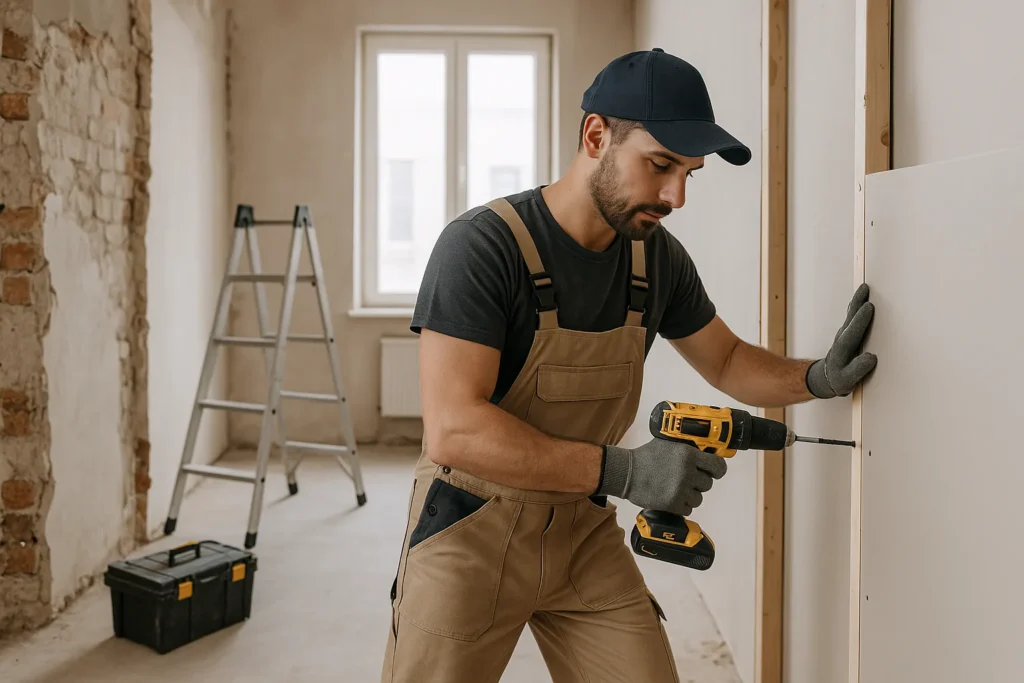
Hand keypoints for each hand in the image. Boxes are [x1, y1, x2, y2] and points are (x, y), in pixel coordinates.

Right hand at [597, 437, 726, 516]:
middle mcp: (687, 471)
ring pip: (699, 498)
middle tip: (685, 479)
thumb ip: (688, 448)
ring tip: (675, 488)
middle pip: (708, 484)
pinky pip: (688, 509)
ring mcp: (680, 489)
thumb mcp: (668, 443)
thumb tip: (706, 452)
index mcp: (688, 454)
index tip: (713, 472)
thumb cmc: (646, 456)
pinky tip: (671, 497)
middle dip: (698, 483)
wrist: (626, 472)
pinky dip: (681, 506)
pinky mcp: (673, 503)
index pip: (718, 466)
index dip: (717, 470)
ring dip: (690, 495)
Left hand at [806, 282, 877, 397]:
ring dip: (857, 301)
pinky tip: (861, 299)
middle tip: (865, 289)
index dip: (860, 319)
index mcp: (844, 349)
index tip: (869, 306)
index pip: (853, 332)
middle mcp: (842, 338)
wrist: (826, 377)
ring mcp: (844, 334)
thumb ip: (858, 369)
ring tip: (864, 288)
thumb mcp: (847, 379)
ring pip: (850, 315)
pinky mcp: (847, 333)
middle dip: (857, 303)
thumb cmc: (838, 379)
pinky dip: (856, 307)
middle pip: (850, 318)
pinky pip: (852, 317)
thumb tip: (871, 357)